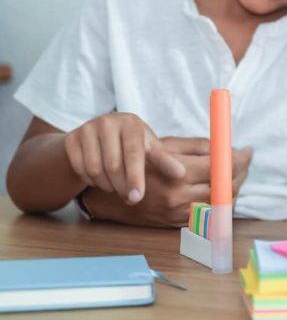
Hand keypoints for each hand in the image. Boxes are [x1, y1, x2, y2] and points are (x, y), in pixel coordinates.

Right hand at [64, 113, 184, 204]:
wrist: (97, 140)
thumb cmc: (131, 146)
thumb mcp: (148, 149)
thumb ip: (164, 161)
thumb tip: (181, 173)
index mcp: (131, 122)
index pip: (133, 154)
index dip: (136, 177)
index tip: (137, 198)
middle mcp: (108, 121)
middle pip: (113, 165)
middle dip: (122, 186)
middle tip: (129, 197)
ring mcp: (87, 129)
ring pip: (95, 169)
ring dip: (107, 185)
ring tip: (116, 185)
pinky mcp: (71, 139)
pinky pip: (80, 169)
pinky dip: (91, 180)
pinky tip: (99, 178)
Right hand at [83, 137, 251, 226]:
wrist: (110, 195)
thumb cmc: (139, 163)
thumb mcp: (165, 146)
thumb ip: (198, 146)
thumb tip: (227, 146)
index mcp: (177, 175)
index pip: (220, 167)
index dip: (238, 159)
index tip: (247, 150)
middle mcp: (179, 198)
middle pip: (225, 186)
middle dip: (241, 171)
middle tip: (246, 158)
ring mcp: (179, 214)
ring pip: (222, 202)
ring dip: (234, 185)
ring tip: (238, 170)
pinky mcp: (179, 224)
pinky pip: (211, 213)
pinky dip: (223, 199)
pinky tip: (225, 186)